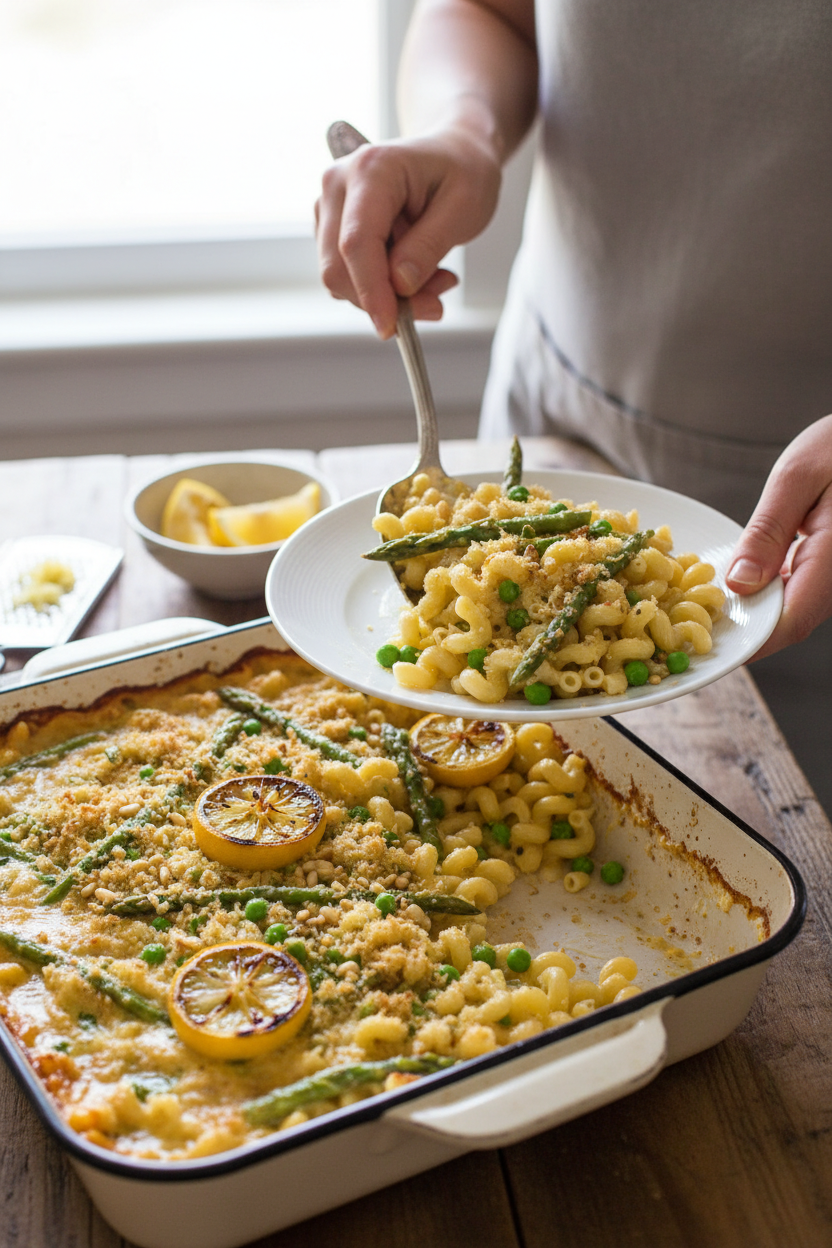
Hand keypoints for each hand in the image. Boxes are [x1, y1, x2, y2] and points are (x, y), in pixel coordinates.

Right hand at [315, 130, 501, 339]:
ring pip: (341, 278)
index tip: (390, 327)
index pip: (356, 242)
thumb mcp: (464, 206)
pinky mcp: (332, 229)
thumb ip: (429, 246)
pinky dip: (382, 288)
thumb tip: (399, 286)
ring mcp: (330, 207)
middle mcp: (338, 184)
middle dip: (383, 299)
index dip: (371, 291)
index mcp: (371, 169)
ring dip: (387, 295)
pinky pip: (349, 276)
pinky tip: (415, 272)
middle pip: (338, 267)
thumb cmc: (462, 170)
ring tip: (435, 278)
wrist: (453, 152)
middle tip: (436, 301)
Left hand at [725, 414, 831, 658]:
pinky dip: (769, 591)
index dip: (750, 641)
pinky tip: (743, 580)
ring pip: (796, 609)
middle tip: (693, 628)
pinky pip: (800, 590)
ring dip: (755, 611)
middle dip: (745, 629)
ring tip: (708, 605)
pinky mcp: (831, 568)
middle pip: (791, 621)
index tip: (708, 647)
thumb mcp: (796, 477)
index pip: (792, 620)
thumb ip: (768, 532)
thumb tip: (740, 585)